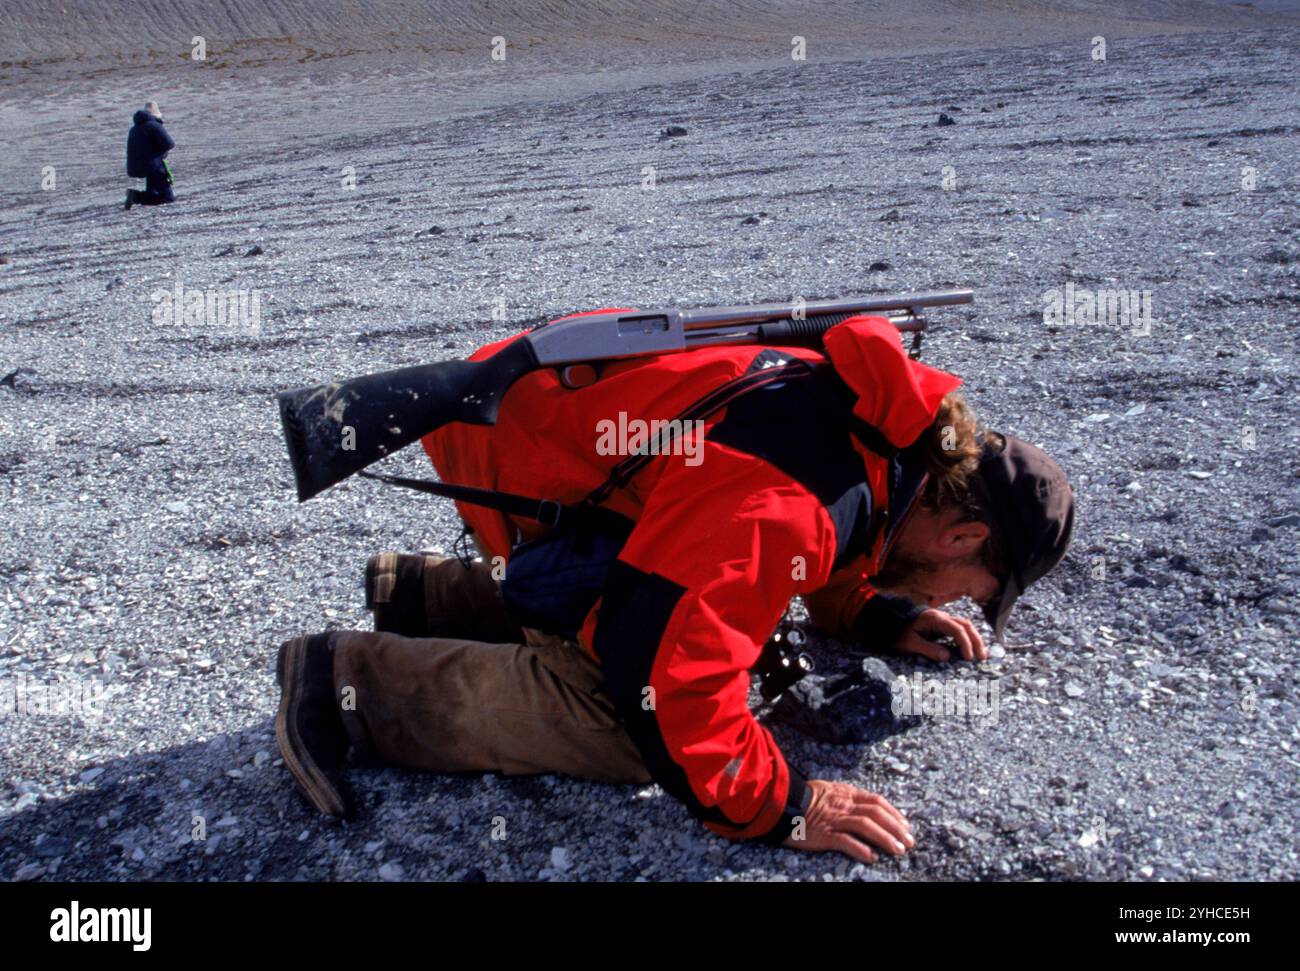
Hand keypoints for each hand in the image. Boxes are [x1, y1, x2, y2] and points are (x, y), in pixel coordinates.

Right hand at [782, 780, 913, 863]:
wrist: (780, 803)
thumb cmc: (802, 798)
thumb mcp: (827, 790)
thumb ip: (846, 796)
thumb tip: (864, 804)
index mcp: (845, 793)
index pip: (876, 800)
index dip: (893, 813)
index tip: (905, 824)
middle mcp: (843, 805)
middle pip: (876, 813)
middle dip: (896, 828)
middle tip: (909, 841)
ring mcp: (833, 819)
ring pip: (865, 826)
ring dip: (885, 838)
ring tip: (898, 850)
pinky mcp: (823, 834)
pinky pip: (845, 841)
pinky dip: (860, 849)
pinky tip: (871, 857)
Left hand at [896, 608, 986, 661]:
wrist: (889, 623)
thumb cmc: (898, 633)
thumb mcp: (909, 643)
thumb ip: (927, 649)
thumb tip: (947, 657)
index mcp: (934, 619)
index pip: (957, 629)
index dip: (965, 643)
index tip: (968, 658)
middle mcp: (941, 616)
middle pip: (966, 625)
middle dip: (976, 640)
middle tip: (981, 657)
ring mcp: (943, 619)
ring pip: (965, 625)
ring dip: (974, 638)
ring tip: (980, 655)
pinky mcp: (942, 625)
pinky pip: (959, 629)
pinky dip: (968, 638)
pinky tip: (971, 649)